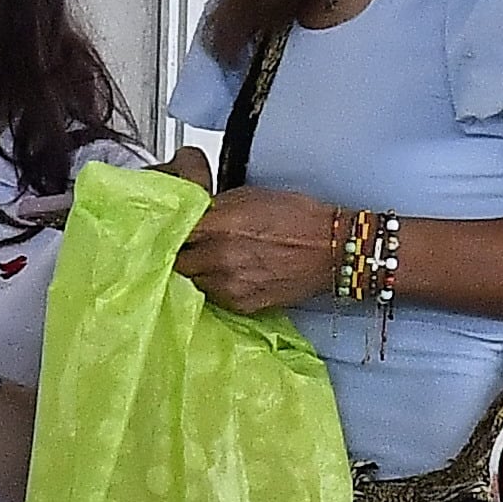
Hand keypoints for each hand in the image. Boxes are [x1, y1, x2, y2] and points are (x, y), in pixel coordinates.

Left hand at [178, 185, 344, 313]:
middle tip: (190, 248)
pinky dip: (216, 288)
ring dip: (196, 273)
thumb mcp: (250, 196)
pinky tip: (230, 276)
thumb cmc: (298, 218)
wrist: (332, 249)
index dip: (171, 232)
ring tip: (212, 262)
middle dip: (182, 254)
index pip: (172, 233)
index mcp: (218, 224)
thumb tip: (193, 216)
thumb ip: (214, 208)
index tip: (172, 231)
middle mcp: (219, 257)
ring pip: (192, 283)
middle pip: (177, 262)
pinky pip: (214, 298)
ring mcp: (229, 285)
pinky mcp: (241, 305)